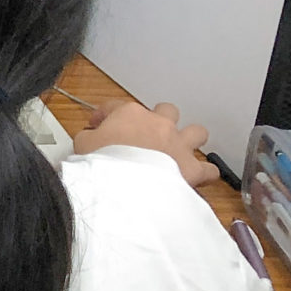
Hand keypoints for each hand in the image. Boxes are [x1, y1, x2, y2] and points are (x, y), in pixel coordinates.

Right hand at [74, 100, 220, 187]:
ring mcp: (178, 144)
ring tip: (181, 149)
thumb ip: (86, 137)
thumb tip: (87, 139)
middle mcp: (159, 124)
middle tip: (147, 133)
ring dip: (190, 139)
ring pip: (196, 132)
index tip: (99, 125)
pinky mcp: (192, 167)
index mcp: (130, 114)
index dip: (105, 115)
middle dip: (159, 120)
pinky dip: (205, 172)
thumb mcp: (82, 144)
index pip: (116, 106)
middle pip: (166, 111)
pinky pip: (208, 169)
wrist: (125, 183)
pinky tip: (200, 177)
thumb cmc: (104, 162)